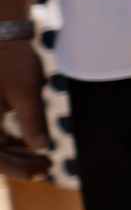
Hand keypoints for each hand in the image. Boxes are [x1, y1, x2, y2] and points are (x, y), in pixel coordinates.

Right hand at [0, 39, 45, 179]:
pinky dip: (10, 144)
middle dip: (19, 164)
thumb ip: (33, 120)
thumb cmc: (13, 61)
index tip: (41, 171)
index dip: (16, 167)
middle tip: (48, 166)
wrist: (2, 38)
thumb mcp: (26, 90)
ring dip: (15, 156)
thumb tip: (41, 146)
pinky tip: (30, 146)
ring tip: (45, 160)